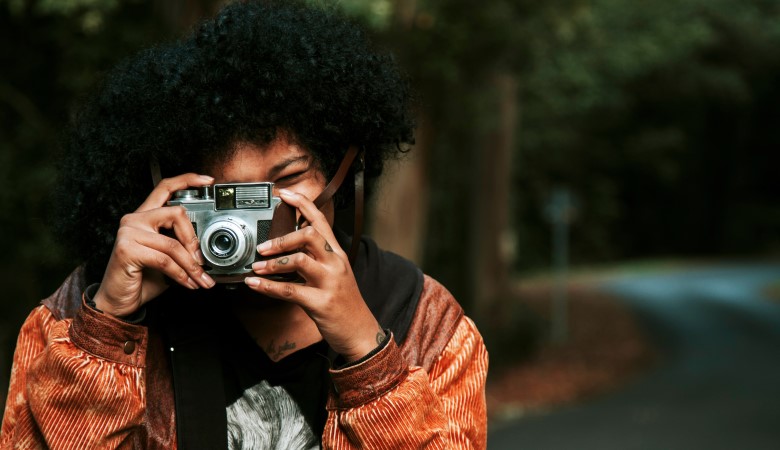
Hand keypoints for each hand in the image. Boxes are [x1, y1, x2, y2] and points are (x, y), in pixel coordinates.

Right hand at [93, 173, 215, 316]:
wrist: (118, 302)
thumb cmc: (142, 278)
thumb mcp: (167, 258)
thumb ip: (182, 245)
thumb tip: (205, 249)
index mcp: (145, 216)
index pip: (165, 188)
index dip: (188, 180)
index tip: (208, 181)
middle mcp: (135, 219)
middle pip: (176, 213)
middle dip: (194, 240)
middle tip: (202, 262)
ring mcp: (129, 233)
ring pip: (174, 244)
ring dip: (191, 266)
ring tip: (200, 279)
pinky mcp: (127, 249)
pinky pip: (165, 260)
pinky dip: (181, 275)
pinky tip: (187, 284)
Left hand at [245, 189, 383, 361]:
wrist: (360, 331)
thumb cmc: (343, 303)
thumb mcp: (334, 274)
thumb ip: (316, 259)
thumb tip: (288, 248)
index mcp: (337, 254)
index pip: (321, 221)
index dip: (303, 204)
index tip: (284, 194)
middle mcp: (335, 263)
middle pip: (310, 235)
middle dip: (283, 237)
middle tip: (262, 246)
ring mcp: (329, 282)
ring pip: (298, 260)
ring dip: (273, 262)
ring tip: (256, 266)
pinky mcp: (321, 302)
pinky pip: (290, 290)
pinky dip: (268, 287)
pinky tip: (254, 284)